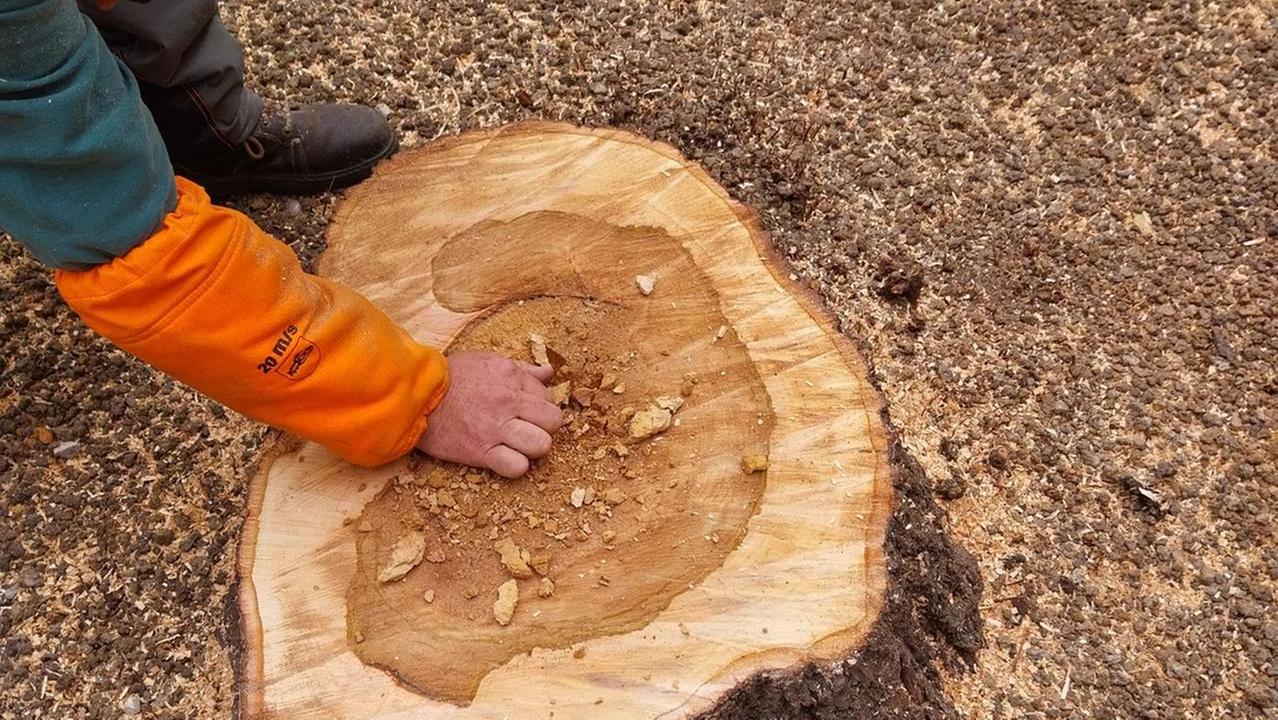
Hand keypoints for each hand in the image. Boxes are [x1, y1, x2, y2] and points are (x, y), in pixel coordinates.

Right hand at [416, 351, 562, 477]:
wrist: (412, 398)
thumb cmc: (448, 378)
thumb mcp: (485, 362)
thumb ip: (520, 368)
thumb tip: (548, 372)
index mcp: (511, 376)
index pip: (549, 396)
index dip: (540, 407)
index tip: (526, 411)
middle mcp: (508, 400)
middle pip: (553, 421)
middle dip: (544, 427)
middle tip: (527, 429)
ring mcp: (495, 428)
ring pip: (541, 445)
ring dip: (533, 448)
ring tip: (517, 445)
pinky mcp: (481, 452)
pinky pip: (517, 466)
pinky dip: (515, 466)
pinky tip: (504, 458)